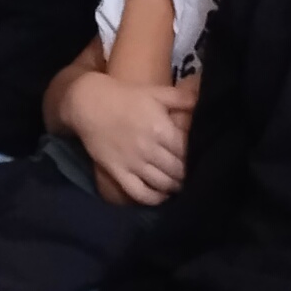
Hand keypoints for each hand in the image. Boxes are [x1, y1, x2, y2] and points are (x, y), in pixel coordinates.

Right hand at [65, 73, 195, 204]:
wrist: (88, 104)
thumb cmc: (125, 96)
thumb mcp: (155, 92)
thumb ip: (181, 97)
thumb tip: (202, 101)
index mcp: (161, 129)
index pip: (187, 150)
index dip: (196, 155)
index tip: (200, 155)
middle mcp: (149, 149)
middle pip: (178, 170)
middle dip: (188, 173)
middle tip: (192, 172)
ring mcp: (133, 163)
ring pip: (162, 183)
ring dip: (175, 186)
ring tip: (180, 183)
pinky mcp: (119, 172)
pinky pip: (139, 193)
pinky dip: (154, 198)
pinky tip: (161, 195)